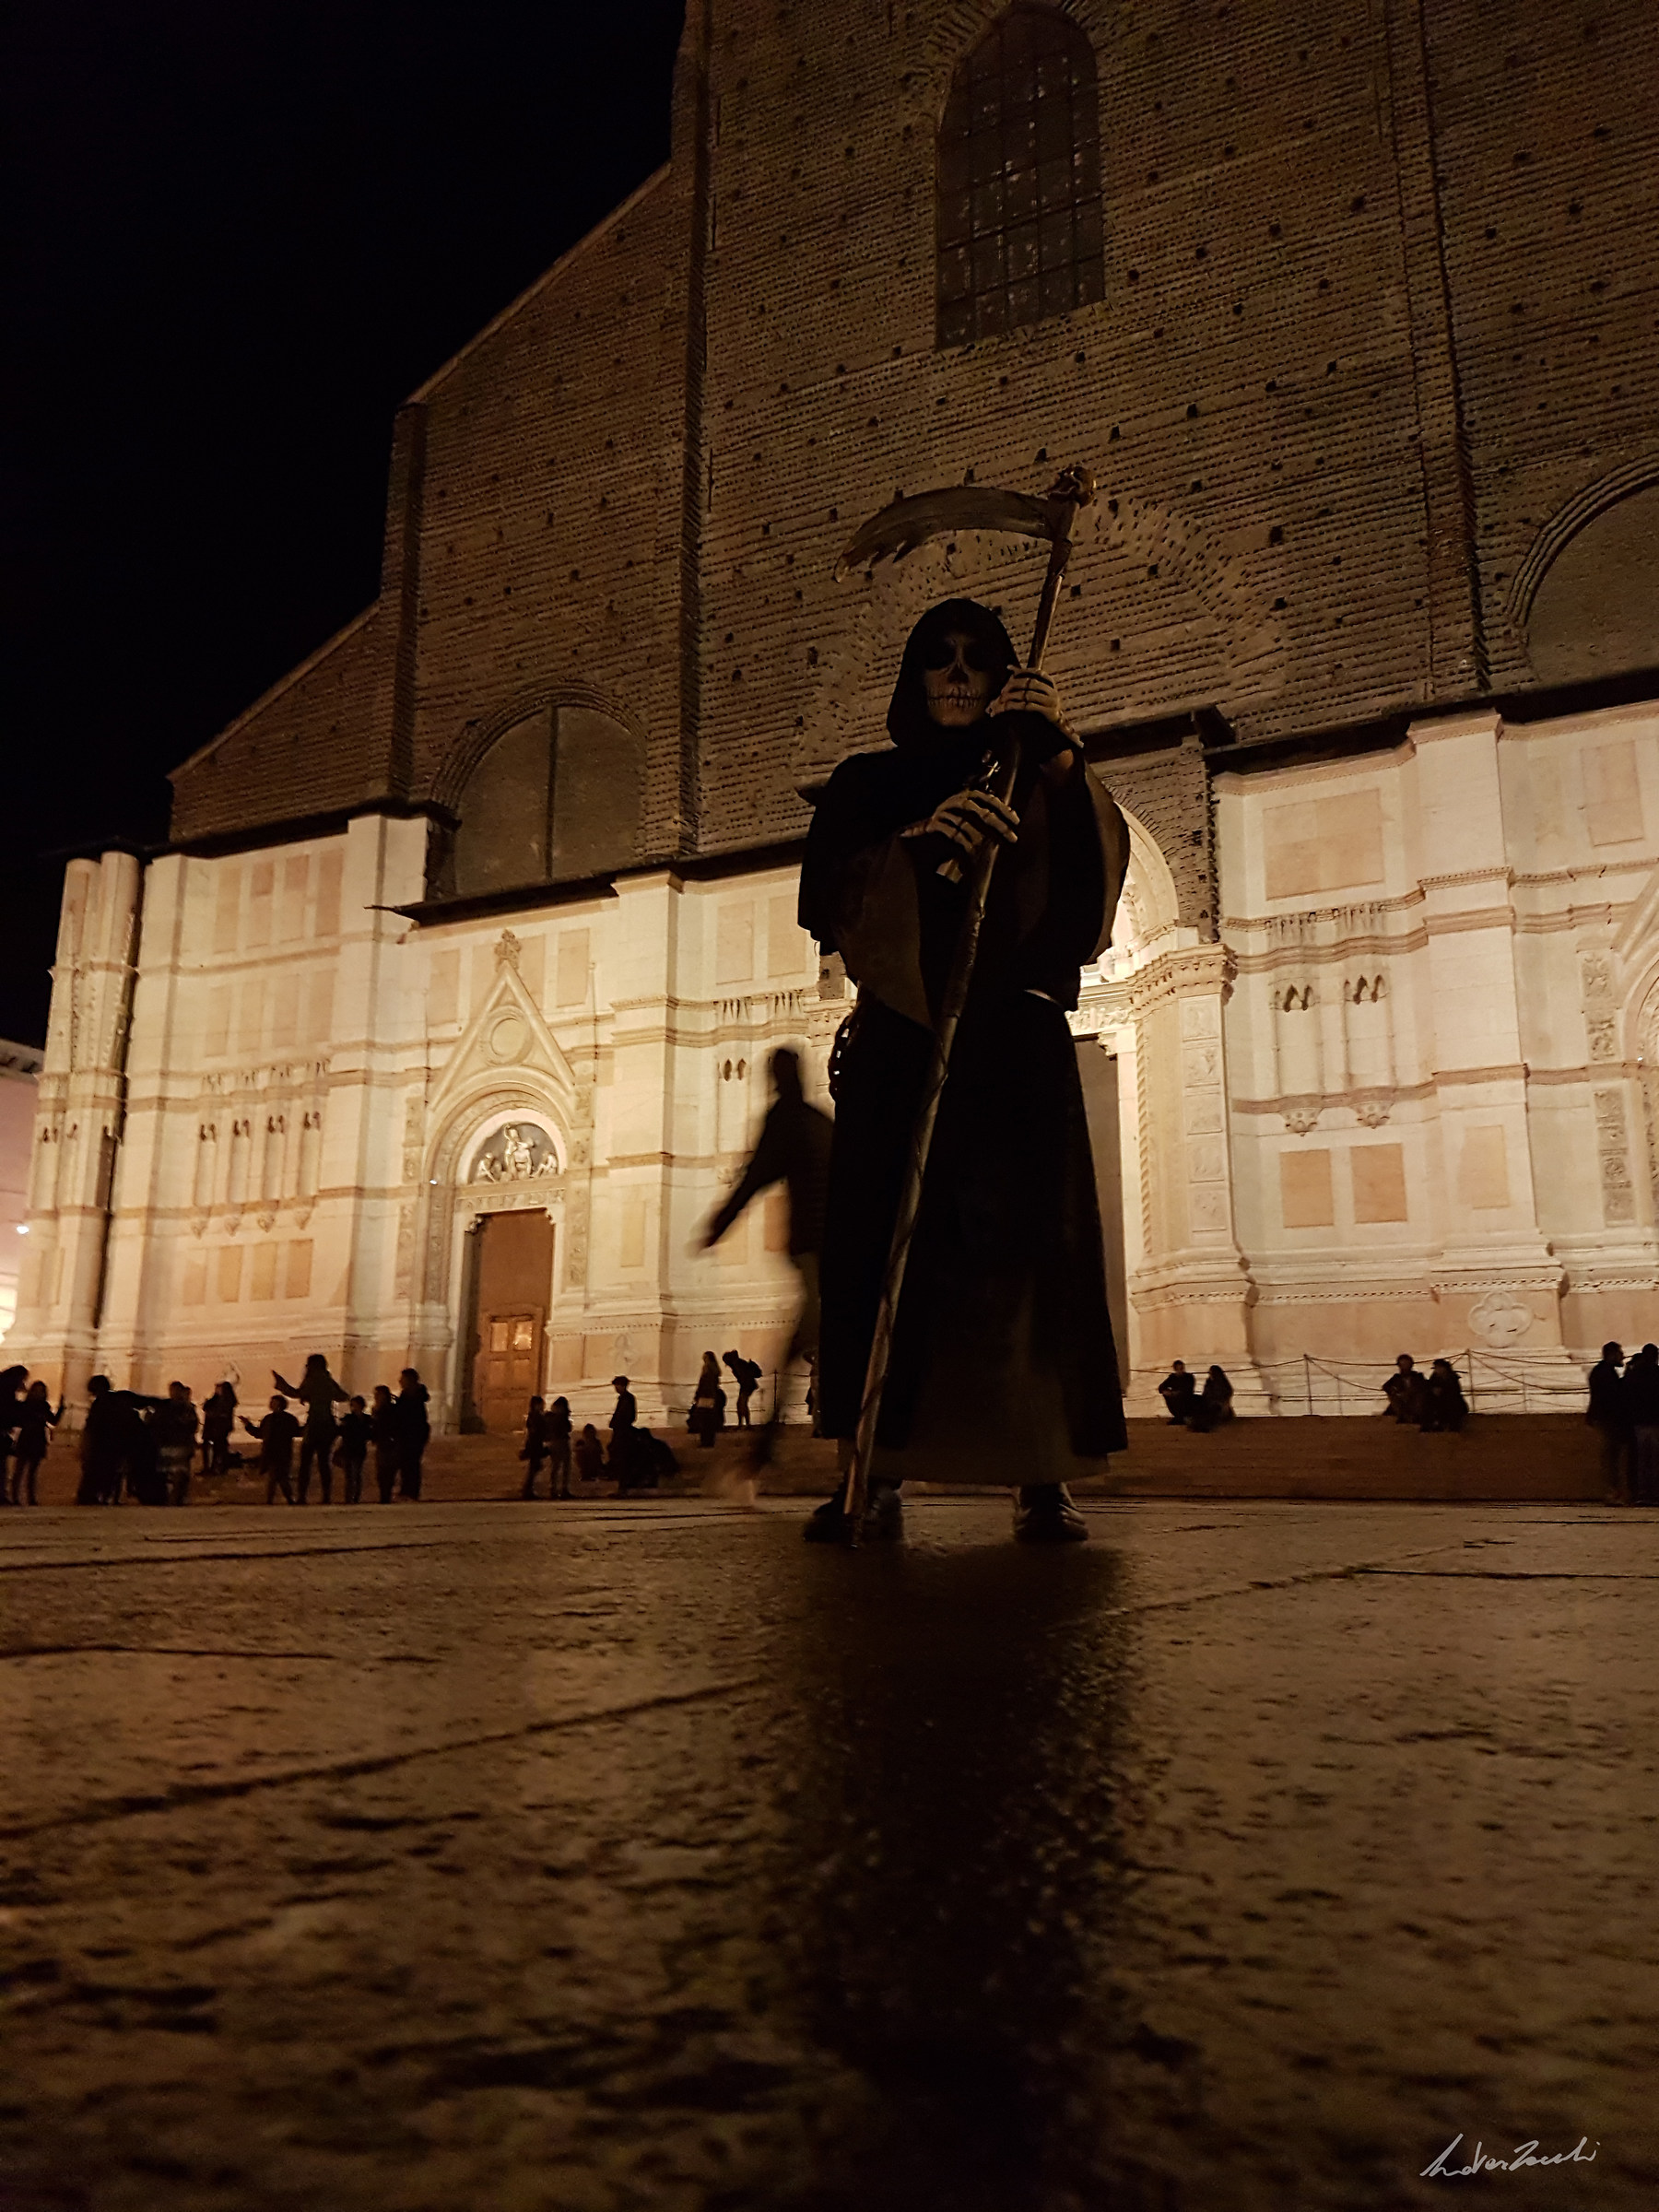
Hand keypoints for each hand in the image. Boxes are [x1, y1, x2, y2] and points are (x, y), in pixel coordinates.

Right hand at [902, 787, 1018, 858]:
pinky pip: (952, 832)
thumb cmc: (949, 824)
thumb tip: (1011, 815)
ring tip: (994, 847)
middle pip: (981, 811)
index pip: (989, 799)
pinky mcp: (933, 824)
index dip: (1003, 809)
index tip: (1016, 821)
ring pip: (967, 823)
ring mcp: (944, 812)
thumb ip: (985, 813)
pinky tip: (972, 850)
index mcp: (966, 795)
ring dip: (981, 836)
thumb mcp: (969, 816)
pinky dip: (963, 841)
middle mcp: (955, 800)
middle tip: (1012, 836)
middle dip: (998, 825)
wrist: (919, 830)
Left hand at [989, 667, 1074, 738]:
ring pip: (1027, 695)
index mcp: (1050, 684)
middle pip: (1030, 683)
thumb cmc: (1041, 708)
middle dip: (1013, 685)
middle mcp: (1052, 692)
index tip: (1009, 675)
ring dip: (1011, 697)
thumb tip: (1009, 666)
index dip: (1022, 672)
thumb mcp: (1036, 693)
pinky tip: (1005, 708)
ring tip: (1000, 701)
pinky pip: (1028, 706)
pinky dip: (1014, 706)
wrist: (1055, 729)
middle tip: (1002, 692)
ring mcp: (1050, 702)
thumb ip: (1023, 679)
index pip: (1036, 672)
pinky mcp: (1047, 713)